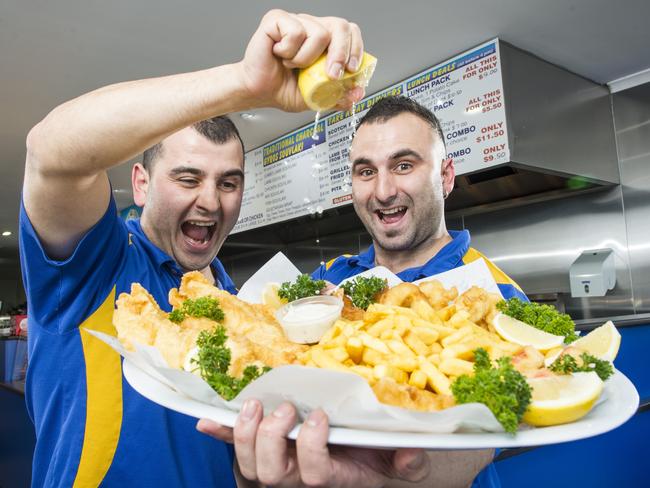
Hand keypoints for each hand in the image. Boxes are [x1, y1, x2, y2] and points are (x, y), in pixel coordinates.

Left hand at [197, 400, 430, 486]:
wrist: (360, 458)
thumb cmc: (378, 456)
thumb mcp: (401, 458)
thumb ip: (410, 460)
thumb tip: (410, 454)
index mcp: (334, 477)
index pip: (315, 474)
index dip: (311, 447)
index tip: (319, 415)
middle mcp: (300, 477)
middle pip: (271, 473)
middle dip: (272, 439)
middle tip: (286, 408)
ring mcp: (279, 467)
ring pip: (249, 465)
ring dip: (245, 433)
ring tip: (255, 404)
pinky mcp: (264, 452)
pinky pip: (235, 448)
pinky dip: (221, 434)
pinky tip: (206, 420)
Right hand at [236, 9, 365, 111]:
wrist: (259, 92)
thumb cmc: (284, 89)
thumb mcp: (318, 98)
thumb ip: (339, 96)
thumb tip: (358, 94)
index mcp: (325, 41)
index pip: (350, 32)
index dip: (355, 49)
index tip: (350, 70)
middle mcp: (312, 26)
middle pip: (340, 26)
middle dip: (341, 53)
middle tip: (331, 74)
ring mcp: (295, 21)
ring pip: (319, 33)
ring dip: (306, 59)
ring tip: (292, 65)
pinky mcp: (277, 20)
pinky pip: (296, 32)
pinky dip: (289, 52)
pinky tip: (280, 55)